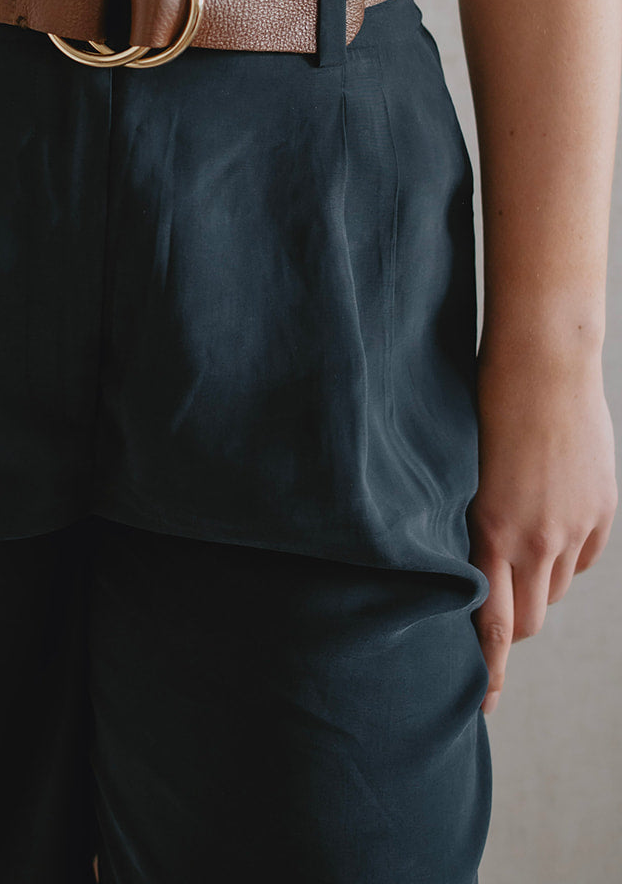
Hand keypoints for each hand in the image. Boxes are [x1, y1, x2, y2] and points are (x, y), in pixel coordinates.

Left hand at [468, 343, 616, 715]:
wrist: (543, 362)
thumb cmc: (484, 406)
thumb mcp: (462, 473)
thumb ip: (473, 525)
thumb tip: (472, 566)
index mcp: (491, 531)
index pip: (494, 626)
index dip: (491, 670)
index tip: (485, 702)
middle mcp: (537, 539)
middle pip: (530, 621)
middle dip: (512, 626)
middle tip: (492, 614)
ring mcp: (575, 526)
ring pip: (557, 590)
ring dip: (538, 587)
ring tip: (517, 556)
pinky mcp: (601, 511)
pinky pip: (583, 558)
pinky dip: (565, 557)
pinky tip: (547, 529)